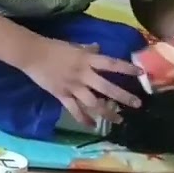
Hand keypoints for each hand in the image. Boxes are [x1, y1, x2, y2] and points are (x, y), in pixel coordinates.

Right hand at [22, 39, 143, 127]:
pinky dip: (84, 120)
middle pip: (107, 88)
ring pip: (93, 103)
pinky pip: (75, 110)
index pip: (111, 64)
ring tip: (118, 120)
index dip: (126, 69)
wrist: (32, 54)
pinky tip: (93, 126)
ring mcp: (73, 86)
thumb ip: (88, 50)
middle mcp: (83, 74)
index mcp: (87, 60)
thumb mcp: (74, 46)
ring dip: (107, 112)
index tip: (141, 74)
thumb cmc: (53, 47)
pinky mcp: (62, 95)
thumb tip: (99, 48)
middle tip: (137, 104)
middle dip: (123, 97)